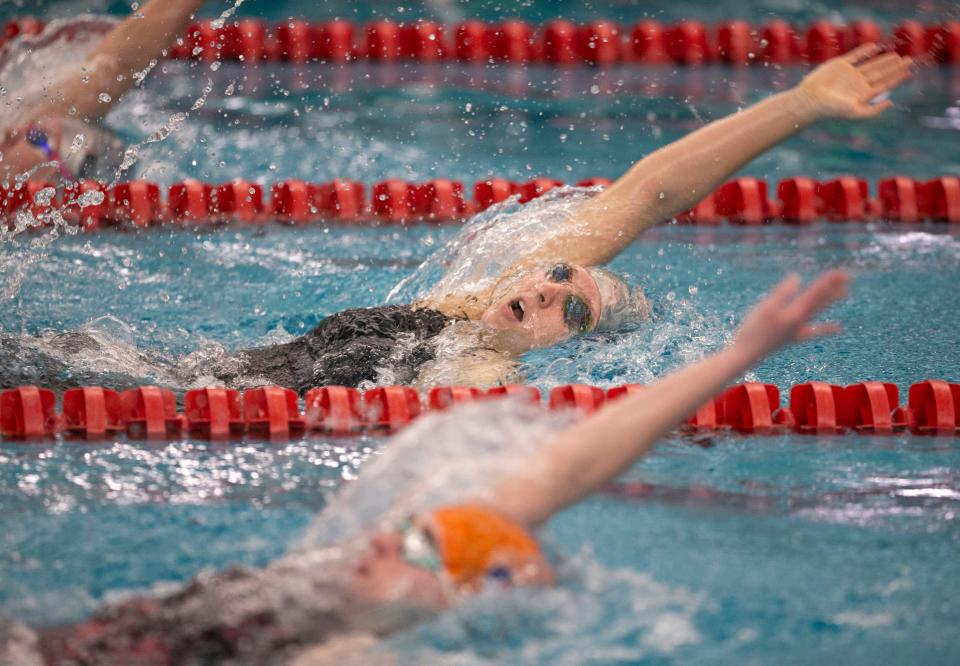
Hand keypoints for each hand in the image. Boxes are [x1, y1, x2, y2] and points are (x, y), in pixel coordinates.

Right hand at [733, 270, 849, 362]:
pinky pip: (814, 330)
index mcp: (794, 313)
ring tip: (845, 293)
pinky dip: (826, 328)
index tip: (840, 273)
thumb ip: (782, 293)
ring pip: (818, 312)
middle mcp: (800, 321)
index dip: (827, 282)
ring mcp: (797, 330)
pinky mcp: (793, 337)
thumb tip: (797, 278)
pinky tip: (839, 328)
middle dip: (833, 288)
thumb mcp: (765, 308)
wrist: (746, 355)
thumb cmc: (752, 331)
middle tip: (847, 276)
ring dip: (830, 301)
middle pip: (820, 301)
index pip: (815, 294)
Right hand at [796, 44, 911, 118]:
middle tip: (909, 60)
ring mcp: (850, 73)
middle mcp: (858, 83)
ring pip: (872, 64)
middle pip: (881, 73)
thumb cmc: (831, 109)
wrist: (811, 99)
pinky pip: (856, 55)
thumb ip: (873, 110)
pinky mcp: (840, 64)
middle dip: (895, 67)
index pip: (884, 84)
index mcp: (863, 94)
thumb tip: (891, 103)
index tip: (909, 72)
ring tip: (897, 55)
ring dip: (884, 59)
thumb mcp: (854, 112)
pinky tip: (875, 47)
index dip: (897, 78)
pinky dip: (865, 51)